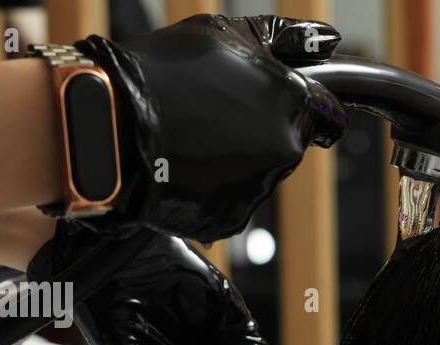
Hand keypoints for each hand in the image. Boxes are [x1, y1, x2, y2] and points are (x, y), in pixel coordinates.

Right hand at [73, 13, 348, 241]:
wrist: (109, 124)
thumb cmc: (163, 71)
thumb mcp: (224, 32)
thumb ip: (284, 37)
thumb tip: (330, 41)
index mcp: (293, 101)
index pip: (327, 114)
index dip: (303, 108)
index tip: (278, 107)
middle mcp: (286, 148)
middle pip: (289, 143)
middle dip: (261, 130)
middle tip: (213, 114)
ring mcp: (260, 186)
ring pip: (258, 173)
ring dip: (235, 158)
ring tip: (191, 137)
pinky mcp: (232, 217)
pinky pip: (230, 200)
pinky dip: (212, 187)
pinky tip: (183, 165)